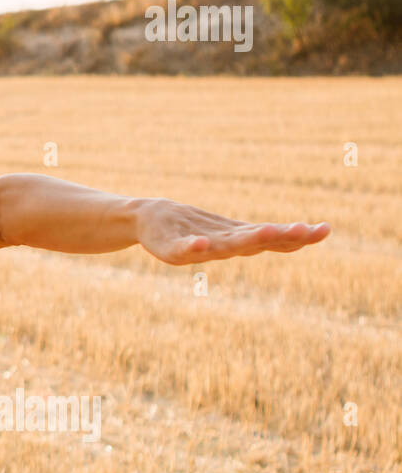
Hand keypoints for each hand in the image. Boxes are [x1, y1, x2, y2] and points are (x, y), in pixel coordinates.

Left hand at [136, 199, 330, 265]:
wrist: (149, 223)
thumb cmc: (194, 228)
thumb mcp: (229, 230)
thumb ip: (260, 235)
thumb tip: (306, 232)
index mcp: (238, 240)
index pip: (273, 239)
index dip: (297, 237)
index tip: (323, 230)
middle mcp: (223, 246)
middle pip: (255, 242)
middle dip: (280, 237)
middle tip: (306, 231)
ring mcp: (199, 246)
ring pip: (226, 245)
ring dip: (246, 240)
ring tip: (269, 230)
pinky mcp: (172, 248)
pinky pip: (184, 249)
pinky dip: (194, 248)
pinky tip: (203, 243)